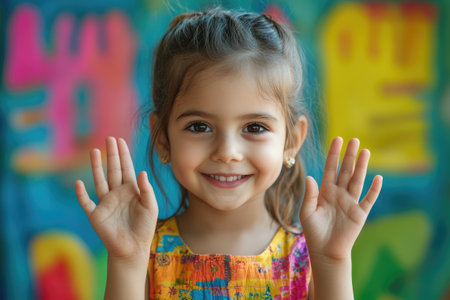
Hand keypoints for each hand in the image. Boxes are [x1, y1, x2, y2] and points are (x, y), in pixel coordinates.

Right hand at [75, 137, 157, 261]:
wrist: (133, 248)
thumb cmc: (144, 228)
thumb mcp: (150, 207)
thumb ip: (146, 190)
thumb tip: (141, 172)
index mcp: (131, 191)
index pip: (127, 168)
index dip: (124, 154)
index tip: (120, 140)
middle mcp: (117, 193)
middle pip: (113, 170)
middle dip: (112, 154)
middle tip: (109, 138)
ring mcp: (105, 203)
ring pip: (99, 181)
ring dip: (97, 167)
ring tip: (94, 151)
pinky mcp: (96, 215)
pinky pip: (86, 202)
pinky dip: (81, 193)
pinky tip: (79, 183)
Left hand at [300, 137, 382, 261]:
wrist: (325, 252)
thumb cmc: (314, 232)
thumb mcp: (307, 212)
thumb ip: (310, 195)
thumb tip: (311, 177)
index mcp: (325, 191)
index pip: (330, 168)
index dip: (333, 154)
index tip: (337, 139)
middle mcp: (339, 194)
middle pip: (346, 171)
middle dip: (349, 156)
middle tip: (354, 140)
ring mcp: (350, 202)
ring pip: (357, 180)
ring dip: (361, 166)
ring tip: (365, 151)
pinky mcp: (360, 214)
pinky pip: (368, 199)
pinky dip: (373, 189)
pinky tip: (377, 177)